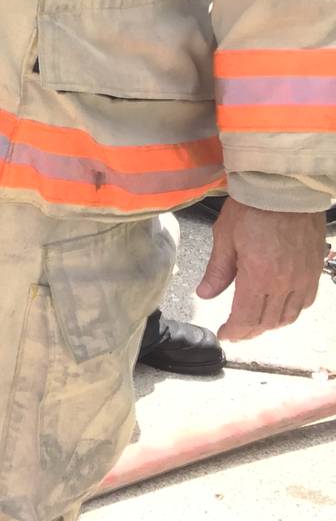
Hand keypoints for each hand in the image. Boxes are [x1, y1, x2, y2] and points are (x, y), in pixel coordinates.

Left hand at [195, 199, 327, 341]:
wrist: (284, 187)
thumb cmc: (252, 207)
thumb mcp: (225, 237)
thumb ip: (217, 270)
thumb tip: (205, 294)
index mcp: (259, 276)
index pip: (247, 318)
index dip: (234, 331)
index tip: (225, 334)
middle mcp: (285, 282)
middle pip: (268, 321)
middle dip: (249, 331)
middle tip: (236, 331)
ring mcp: (303, 277)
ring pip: (289, 315)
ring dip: (271, 323)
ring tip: (256, 322)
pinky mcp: (315, 269)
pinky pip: (306, 301)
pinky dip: (292, 310)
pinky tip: (281, 306)